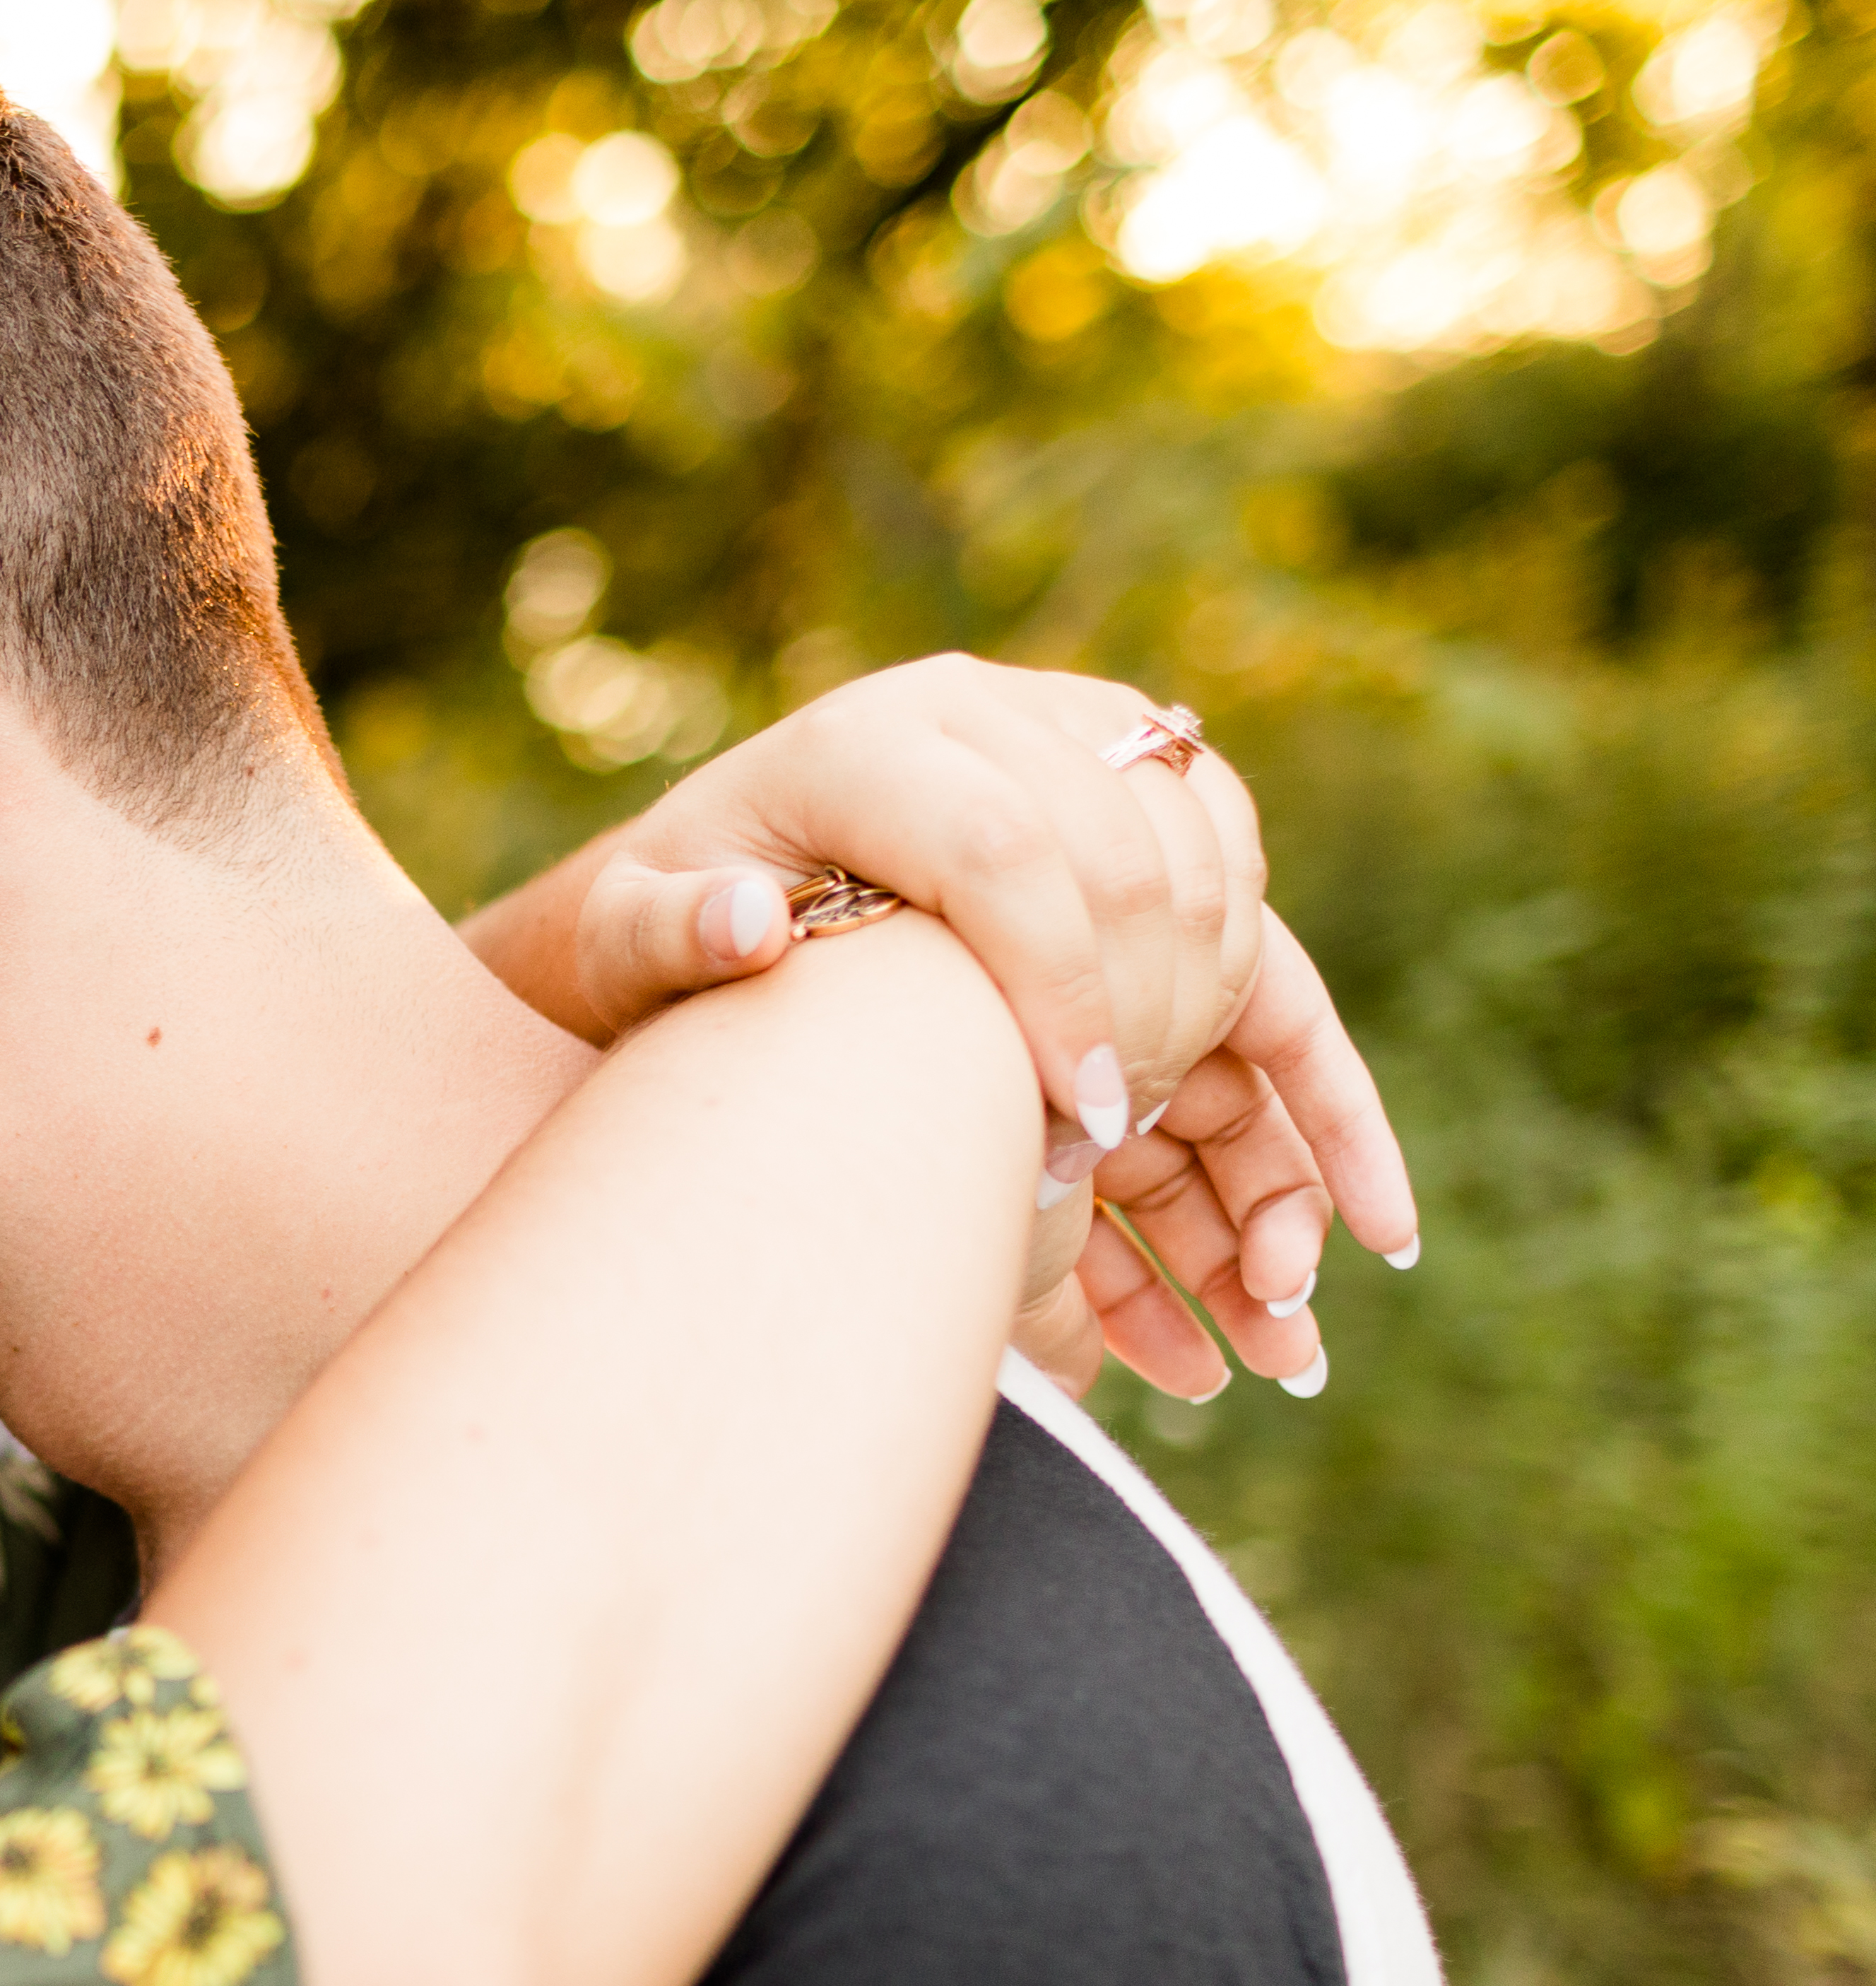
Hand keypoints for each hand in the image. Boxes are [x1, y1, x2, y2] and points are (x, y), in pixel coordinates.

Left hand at [467, 654, 1420, 1393]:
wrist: (701, 862)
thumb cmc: (654, 918)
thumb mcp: (619, 931)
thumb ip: (660, 932)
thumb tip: (742, 922)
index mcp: (876, 742)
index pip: (1004, 852)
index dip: (1054, 994)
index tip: (1073, 1136)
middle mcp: (999, 726)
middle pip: (1136, 877)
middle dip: (1160, 1046)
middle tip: (1133, 1187)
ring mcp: (1089, 761)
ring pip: (1230, 924)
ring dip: (1275, 1091)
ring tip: (1290, 1259)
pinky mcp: (1151, 823)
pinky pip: (1263, 954)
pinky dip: (1316, 1092)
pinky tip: (1365, 1222)